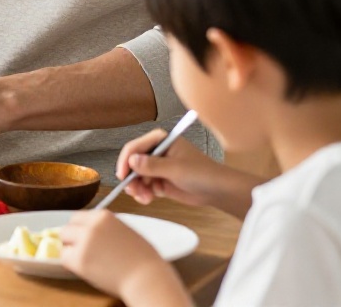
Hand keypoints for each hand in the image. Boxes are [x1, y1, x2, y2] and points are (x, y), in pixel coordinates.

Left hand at [61, 211, 187, 304]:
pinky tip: (87, 269)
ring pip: (64, 243)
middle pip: (68, 228)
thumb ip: (106, 228)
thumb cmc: (143, 259)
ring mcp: (84, 242)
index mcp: (103, 216)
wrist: (147, 278)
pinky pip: (65, 259)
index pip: (78, 217)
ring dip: (71, 251)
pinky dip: (72, 264)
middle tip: (82, 251)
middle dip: (72, 239)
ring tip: (88, 261)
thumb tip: (90, 230)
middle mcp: (91, 225)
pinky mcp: (80, 260)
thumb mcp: (125, 231)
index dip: (80, 229)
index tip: (83, 238)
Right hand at [116, 128, 259, 216]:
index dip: (126, 161)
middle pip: (133, 163)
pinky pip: (144, 186)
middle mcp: (157, 152)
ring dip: (137, 188)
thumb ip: (152, 165)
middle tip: (132, 191)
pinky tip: (147, 200)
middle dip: (131, 178)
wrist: (218, 191)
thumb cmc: (201, 173)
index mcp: (161, 140)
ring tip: (143, 198)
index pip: (135, 147)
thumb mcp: (175, 168)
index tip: (122, 176)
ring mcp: (158, 167)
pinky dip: (143, 193)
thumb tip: (131, 161)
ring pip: (137, 177)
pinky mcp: (160, 181)